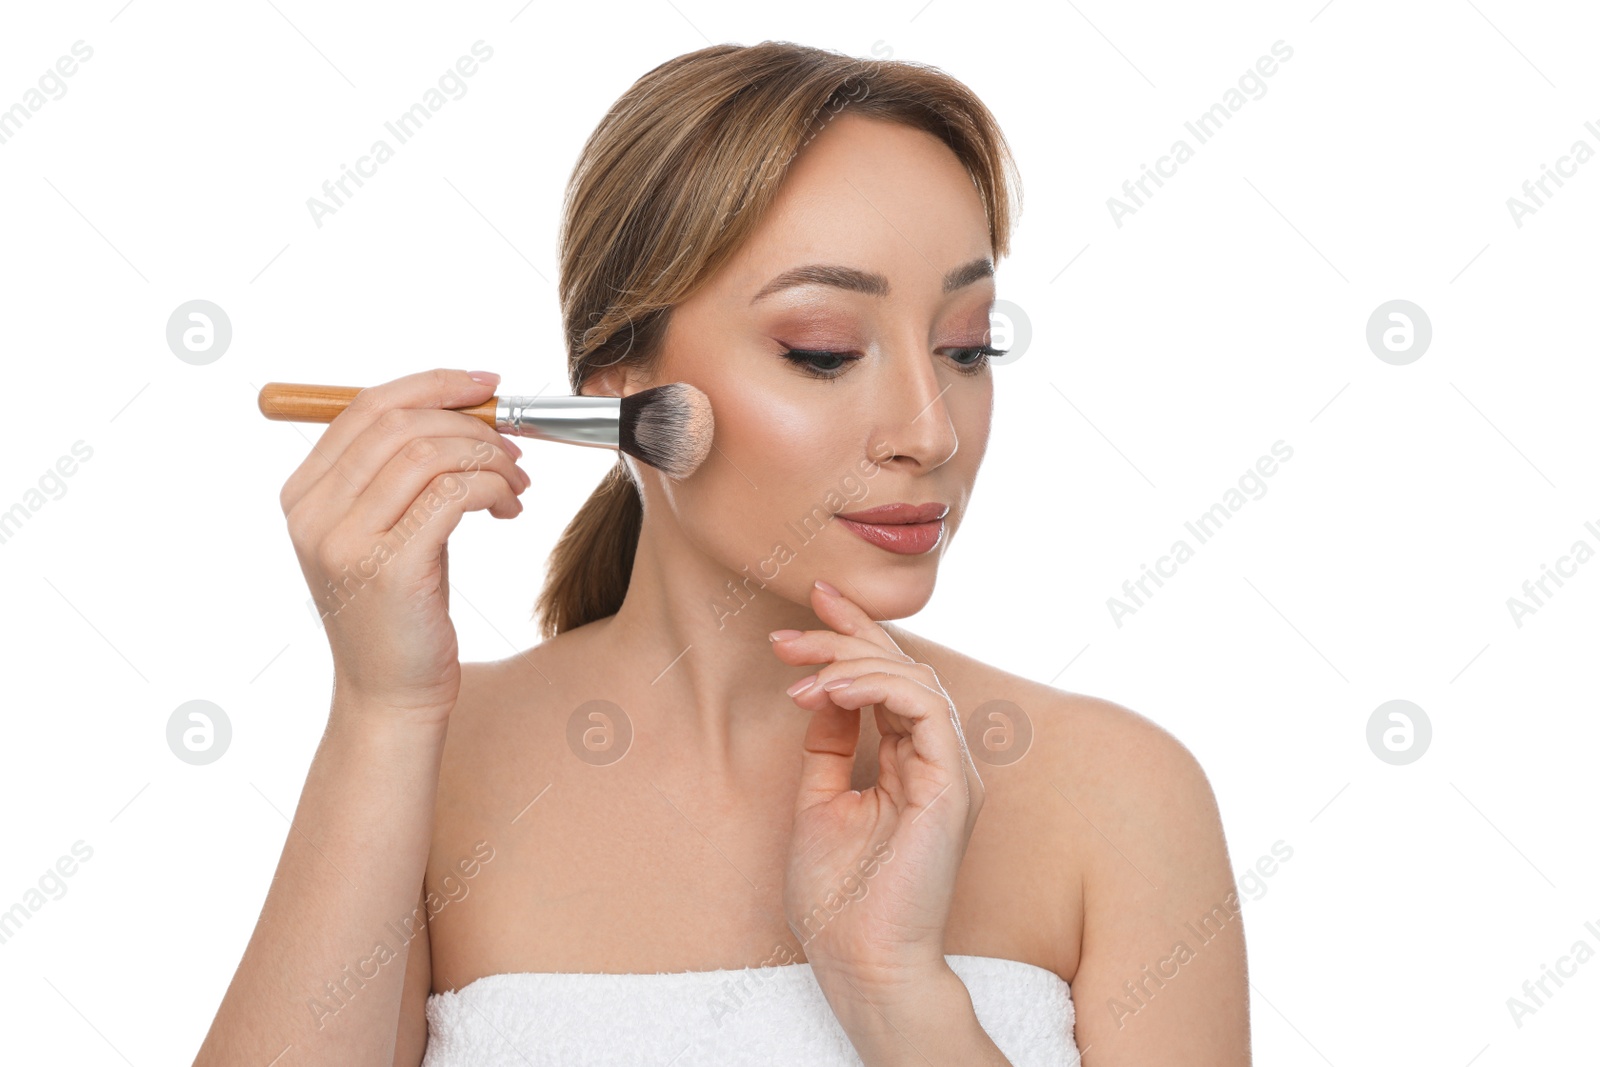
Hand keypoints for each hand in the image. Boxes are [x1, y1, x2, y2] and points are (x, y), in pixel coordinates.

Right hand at [277, 368, 529, 723]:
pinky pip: (454, 494)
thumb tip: (464, 410)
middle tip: (514, 448)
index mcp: (303, 495)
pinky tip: (508, 509)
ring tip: (516, 484)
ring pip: (430, 453)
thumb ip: (402, 474)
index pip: (366, 406)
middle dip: (470, 423)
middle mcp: (313, 513)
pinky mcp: (390, 568)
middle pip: (400, 422)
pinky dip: (493, 488)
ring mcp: (346, 541)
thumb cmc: (402, 611)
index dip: (433, 385)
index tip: (487, 386)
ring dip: (489, 458)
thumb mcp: (387, 531)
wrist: (391, 696)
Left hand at [770, 579, 984, 992]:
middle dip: (844, 638)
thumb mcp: (820, 802)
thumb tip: (821, 696)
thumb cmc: (840, 899)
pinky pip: (923, 709)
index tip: (812, 603)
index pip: (889, 680)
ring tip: (802, 676)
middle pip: (901, 669)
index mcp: (910, 763)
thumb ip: (829, 747)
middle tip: (788, 634)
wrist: (860, 962)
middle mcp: (937, 760)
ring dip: (851, 664)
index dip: (854, 635)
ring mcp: (949, 772)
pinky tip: (832, 693)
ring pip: (913, 680)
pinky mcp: (952, 786)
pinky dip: (876, 688)